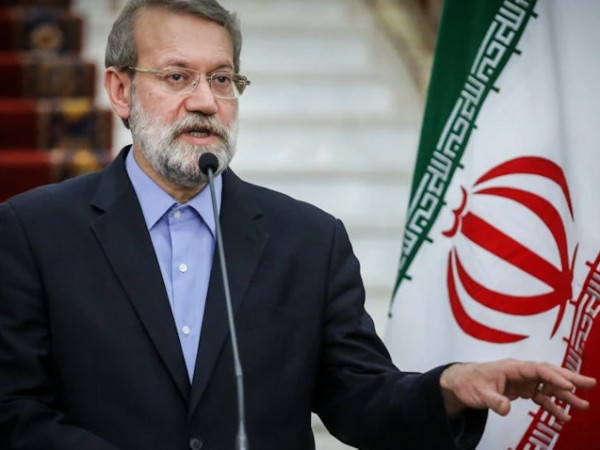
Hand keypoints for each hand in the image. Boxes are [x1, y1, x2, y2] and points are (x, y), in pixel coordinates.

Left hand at [439, 358, 596, 421]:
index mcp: (511, 367)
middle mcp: (520, 372)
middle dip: (569, 378)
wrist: (460, 383)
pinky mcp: (521, 390)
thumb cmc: (469, 383)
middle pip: (548, 373)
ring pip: (548, 385)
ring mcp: (522, 380)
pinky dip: (552, 405)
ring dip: (565, 395)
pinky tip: (563, 416)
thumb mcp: (479, 394)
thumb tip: (506, 409)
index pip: (537, 369)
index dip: (554, 376)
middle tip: (590, 383)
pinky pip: (541, 396)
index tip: (569, 385)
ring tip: (583, 405)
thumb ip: (494, 401)